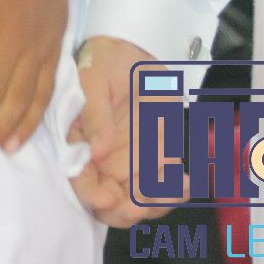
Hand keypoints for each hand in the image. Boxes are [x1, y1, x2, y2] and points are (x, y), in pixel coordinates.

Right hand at [70, 35, 171, 225]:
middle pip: (106, 204)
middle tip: (139, 205)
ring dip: (153, 205)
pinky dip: (176, 192)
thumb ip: (95, 116)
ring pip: (137, 203)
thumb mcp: (94, 81)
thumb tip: (96, 152)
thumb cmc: (105, 62)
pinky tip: (187, 182)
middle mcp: (99, 163)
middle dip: (123, 211)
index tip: (109, 197)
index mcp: (76, 145)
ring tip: (171, 189)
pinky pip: (163, 187)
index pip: (79, 180)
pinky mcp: (153, 162)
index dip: (91, 194)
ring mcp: (126, 166)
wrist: (134, 51)